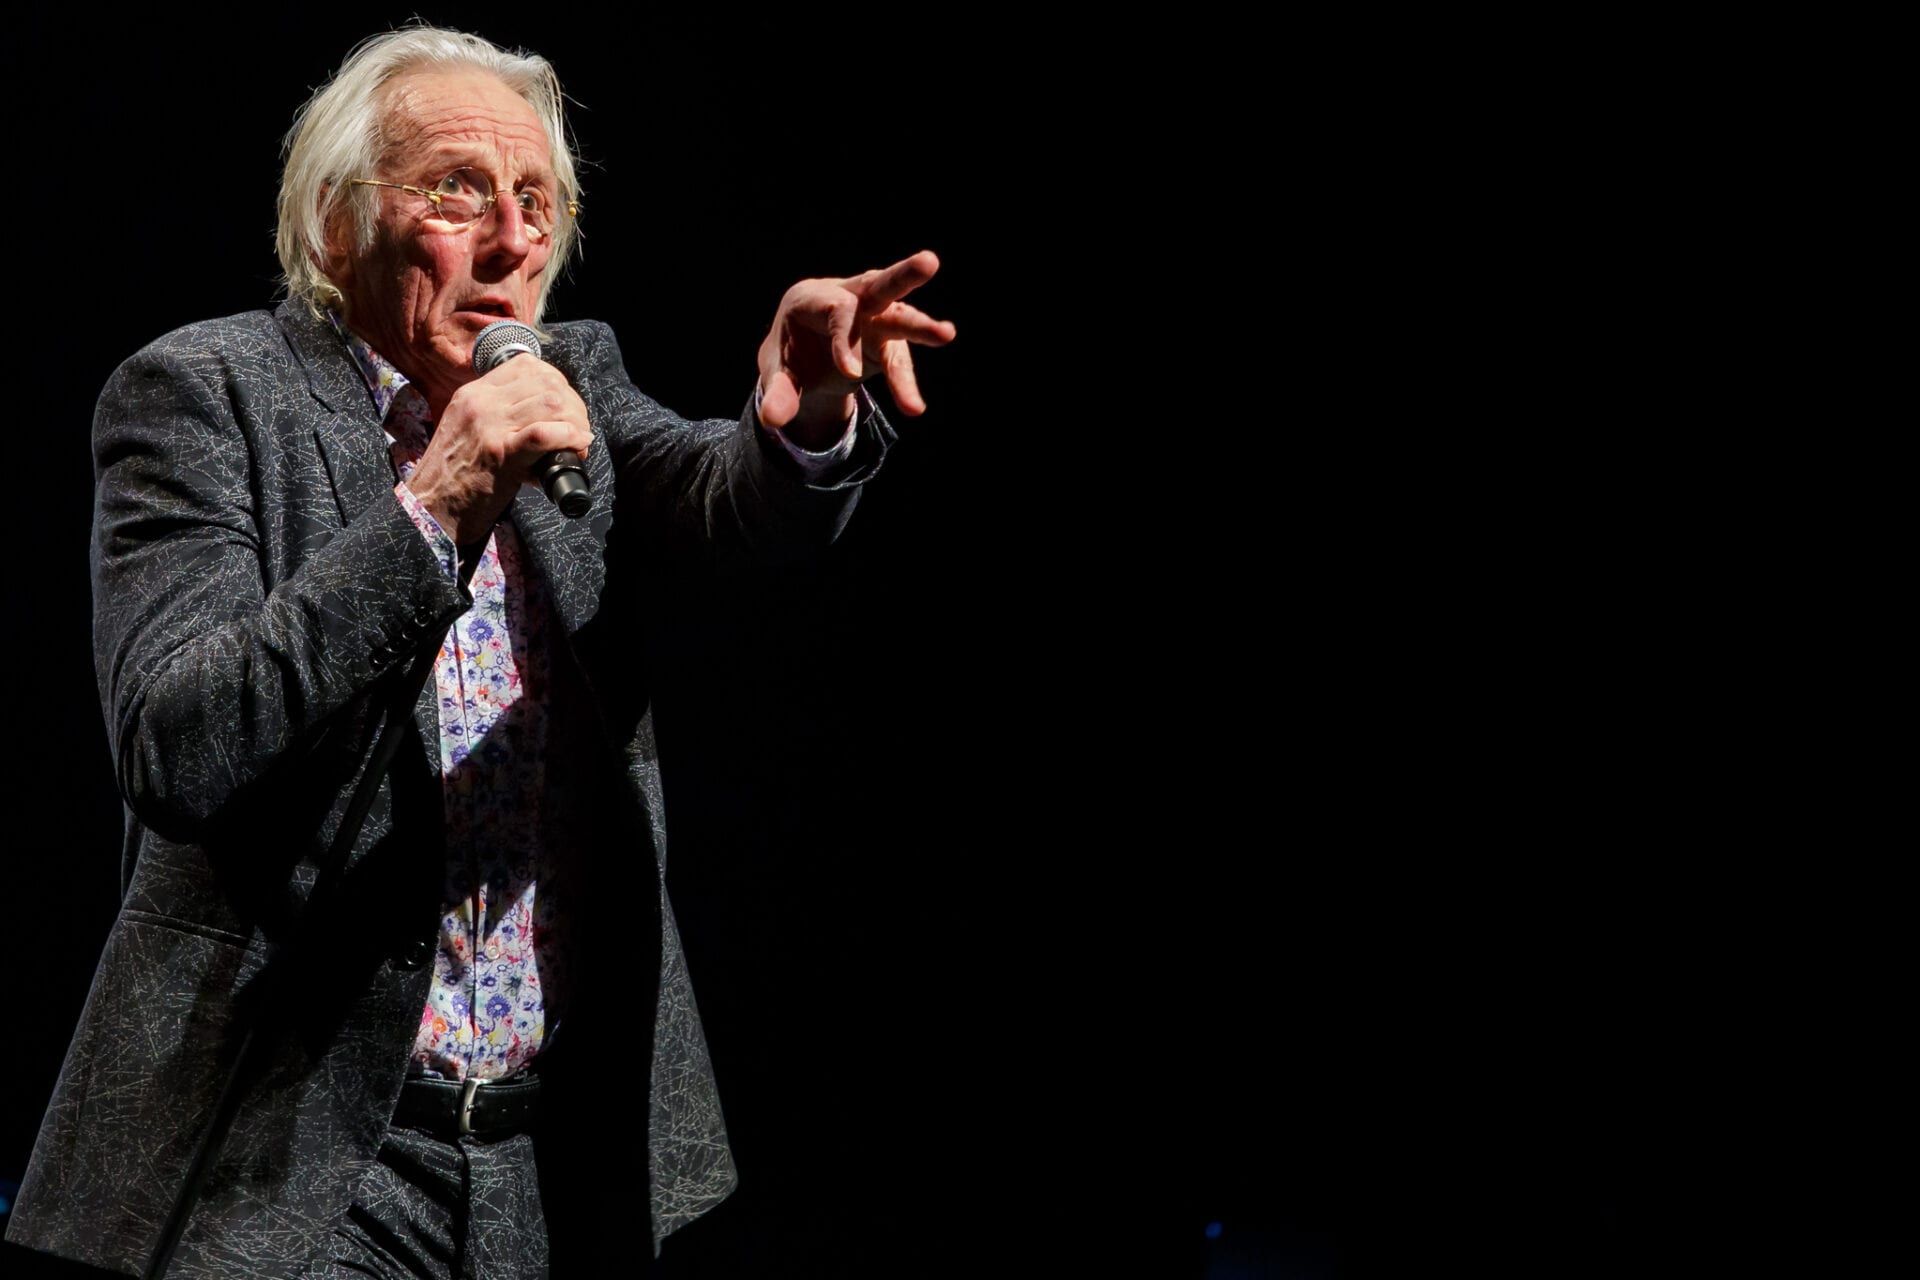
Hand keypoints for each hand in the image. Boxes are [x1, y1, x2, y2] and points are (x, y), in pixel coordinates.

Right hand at [405, 356, 592, 545]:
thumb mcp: (470, 430)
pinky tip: (578, 446)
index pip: (526, 365)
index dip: (556, 382)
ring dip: (576, 421)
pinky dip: (570, 437)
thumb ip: (500, 417)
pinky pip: (544, 433)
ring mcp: (489, 425)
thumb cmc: (455, 476)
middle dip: (573, 404)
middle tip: (579, 428)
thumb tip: (546, 419)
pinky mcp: (500, 453)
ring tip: (579, 441)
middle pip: (545, 382)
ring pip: (551, 402)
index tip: (566, 405)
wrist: (430, 507)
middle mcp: (481, 402)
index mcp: (474, 393)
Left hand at [756, 250, 956, 448]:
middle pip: (876, 285)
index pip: (838, 309)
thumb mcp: (778, 374)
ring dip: (922, 325)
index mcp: (811, 298)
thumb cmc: (790, 357)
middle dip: (902, 276)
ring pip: (899, 315)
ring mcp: (872, 317)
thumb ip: (778, 393)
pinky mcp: (887, 340)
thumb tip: (772, 420)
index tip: (850, 373)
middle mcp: (847, 299)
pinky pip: (897, 360)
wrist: (803, 360)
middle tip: (929, 262)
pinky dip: (903, 384)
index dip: (846, 339)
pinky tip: (913, 407)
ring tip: (947, 333)